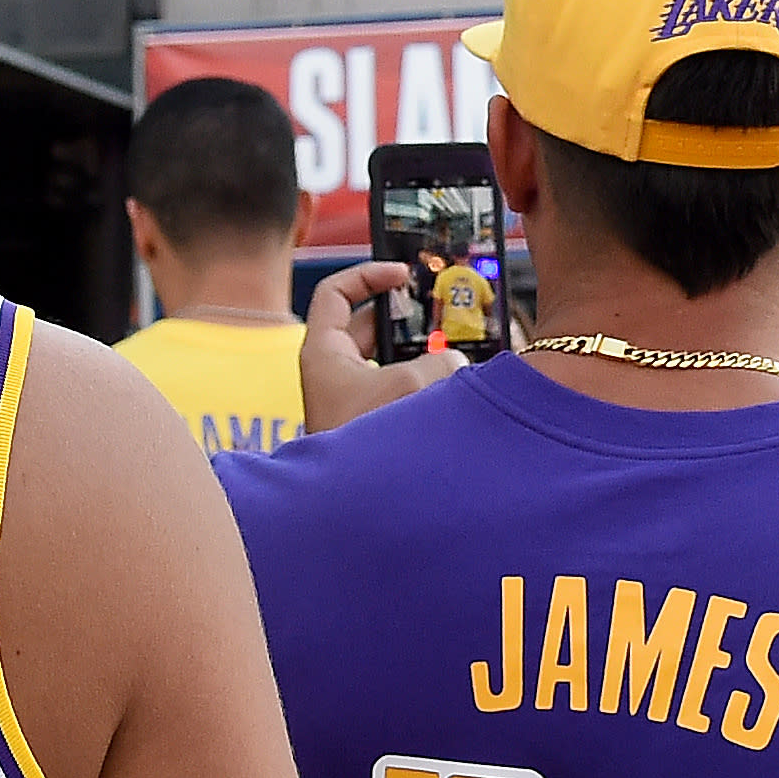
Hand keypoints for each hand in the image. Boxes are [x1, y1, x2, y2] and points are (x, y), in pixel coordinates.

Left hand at [298, 261, 463, 435]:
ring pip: (390, 360)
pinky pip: (401, 390)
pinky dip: (425, 384)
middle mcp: (335, 371)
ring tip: (454, 349)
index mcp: (323, 350)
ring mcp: (353, 398)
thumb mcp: (405, 387)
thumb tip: (454, 362)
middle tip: (438, 311)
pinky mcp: (371, 422)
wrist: (350, 504)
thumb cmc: (361, 441)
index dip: (368, 275)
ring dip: (422, 355)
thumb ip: (437, 363)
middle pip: (371, 326)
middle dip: (406, 318)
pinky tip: (453, 387)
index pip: (336, 293)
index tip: (402, 273)